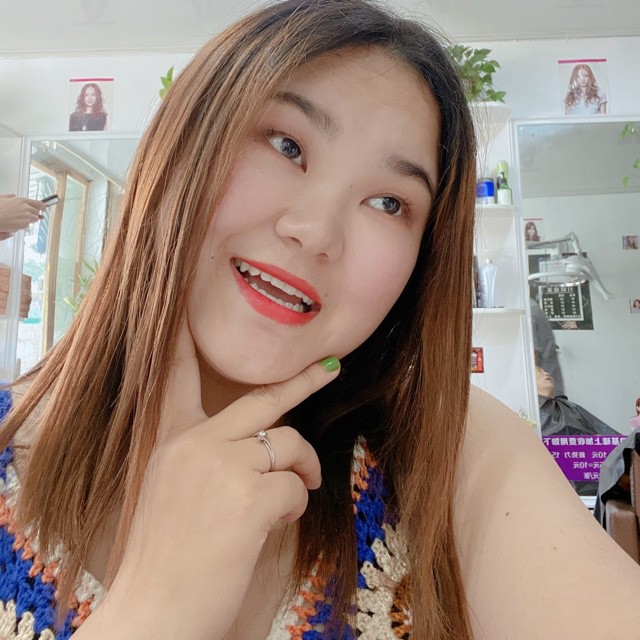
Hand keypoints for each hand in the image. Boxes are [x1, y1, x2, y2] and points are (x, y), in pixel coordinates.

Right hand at [0, 194, 45, 232]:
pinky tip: (16, 223)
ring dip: (30, 219)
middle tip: (27, 215)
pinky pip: (28, 225)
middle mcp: (26, 208)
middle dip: (34, 213)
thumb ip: (10, 197)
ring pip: (35, 219)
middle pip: (37, 212)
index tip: (44, 208)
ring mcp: (26, 216)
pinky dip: (24, 225)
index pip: (39, 203)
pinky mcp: (24, 224)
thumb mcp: (3, 199)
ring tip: (20, 219)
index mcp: (22, 200)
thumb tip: (14, 196)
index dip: (42, 206)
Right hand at [77, 320, 339, 639]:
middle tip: (329, 369)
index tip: (188, 303)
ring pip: (288, 445)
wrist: (152, 616)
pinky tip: (273, 526)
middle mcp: (194, 444)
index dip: (182, 341)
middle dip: (303, 382)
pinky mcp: (247, 497)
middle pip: (262, 400)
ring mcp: (221, 466)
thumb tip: (263, 448)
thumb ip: (208, 460)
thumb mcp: (172, 494)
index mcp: (170, 442)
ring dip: (301, 471)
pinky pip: (294, 487)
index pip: (175, 378)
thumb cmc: (165, 560)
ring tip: (294, 493)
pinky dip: (295, 506)